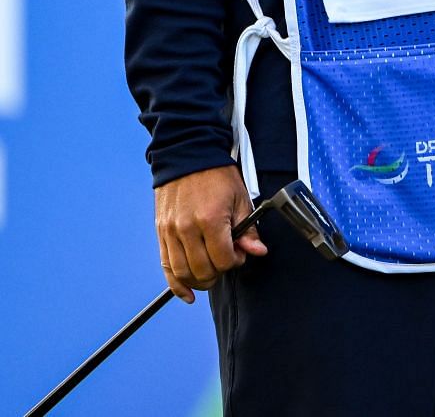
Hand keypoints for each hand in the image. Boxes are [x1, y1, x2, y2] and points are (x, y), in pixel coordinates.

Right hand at [153, 164, 266, 302]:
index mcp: (211, 219)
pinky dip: (176, 284)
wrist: (187, 157)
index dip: (235, 261)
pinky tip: (187, 293)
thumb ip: (248, 229)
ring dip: (199, 281)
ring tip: (211, 275)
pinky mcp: (161, 234)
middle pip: (203, 270)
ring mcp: (171, 232)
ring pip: (183, 273)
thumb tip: (257, 251)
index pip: (223, 259)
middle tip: (227, 261)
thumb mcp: (241, 198)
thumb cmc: (216, 176)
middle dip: (219, 272)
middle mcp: (187, 229)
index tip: (240, 253)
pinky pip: (166, 267)